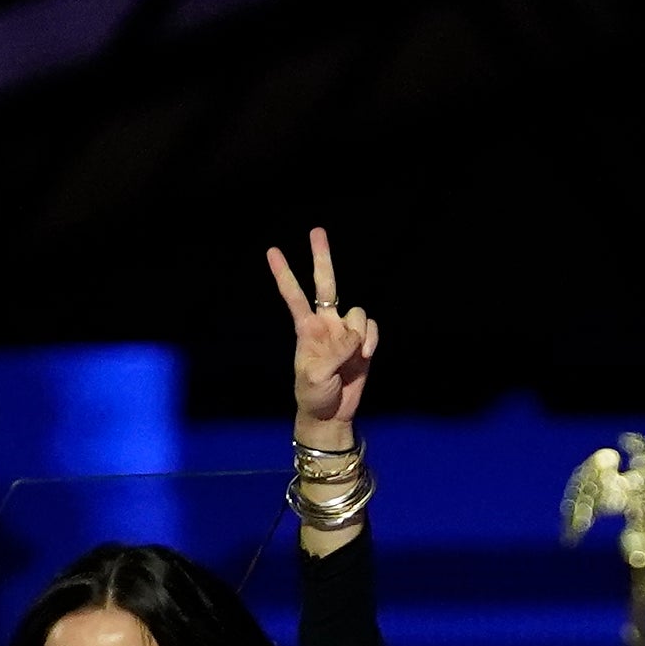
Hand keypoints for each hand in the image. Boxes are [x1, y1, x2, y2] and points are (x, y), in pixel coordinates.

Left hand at [264, 225, 374, 442]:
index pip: (293, 296)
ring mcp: (345, 331)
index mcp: (306, 330)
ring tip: (356, 354)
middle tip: (316, 231)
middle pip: (325, 284)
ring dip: (360, 332)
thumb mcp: (315, 376)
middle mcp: (325, 324)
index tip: (272, 251)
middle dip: (321, 258)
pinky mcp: (363, 343)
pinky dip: (372, 340)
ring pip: (358, 313)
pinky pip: (372, 329)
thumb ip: (334, 352)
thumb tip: (354, 337)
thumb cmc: (313, 395)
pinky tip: (366, 355)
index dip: (284, 274)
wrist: (331, 414)